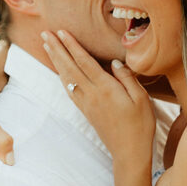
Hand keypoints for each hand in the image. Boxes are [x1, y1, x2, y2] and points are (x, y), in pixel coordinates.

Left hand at [42, 30, 154, 164]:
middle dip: (57, 49)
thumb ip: (128, 79)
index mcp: (106, 89)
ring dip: (56, 61)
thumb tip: (115, 62)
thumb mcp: (142, 99)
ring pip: (67, 78)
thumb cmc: (140, 125)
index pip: (85, 62)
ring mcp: (87, 104)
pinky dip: (62, 77)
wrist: (129, 153)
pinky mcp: (86, 111)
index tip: (61, 32)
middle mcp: (92, 95)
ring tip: (47, 46)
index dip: (72, 46)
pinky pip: (70, 90)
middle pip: (70, 67)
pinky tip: (59, 71)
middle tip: (44, 33)